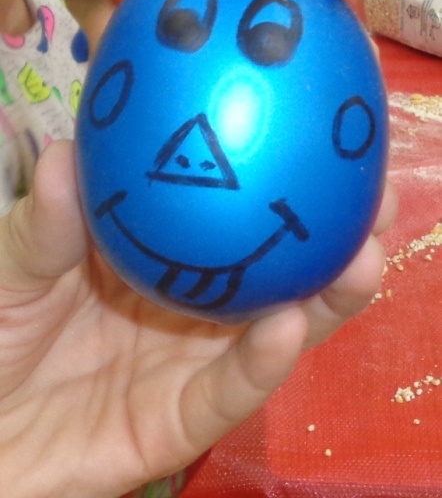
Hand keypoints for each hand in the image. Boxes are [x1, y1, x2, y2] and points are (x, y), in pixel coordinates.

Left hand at [0, 140, 393, 497]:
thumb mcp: (14, 265)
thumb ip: (43, 221)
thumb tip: (71, 151)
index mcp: (165, 252)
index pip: (233, 208)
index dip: (282, 171)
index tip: (326, 127)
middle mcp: (194, 302)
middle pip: (278, 268)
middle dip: (335, 234)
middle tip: (377, 192)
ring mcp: (192, 362)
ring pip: (276, 331)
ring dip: (326, 298)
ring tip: (364, 254)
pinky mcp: (179, 421)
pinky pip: (226, 394)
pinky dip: (259, 364)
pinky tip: (286, 326)